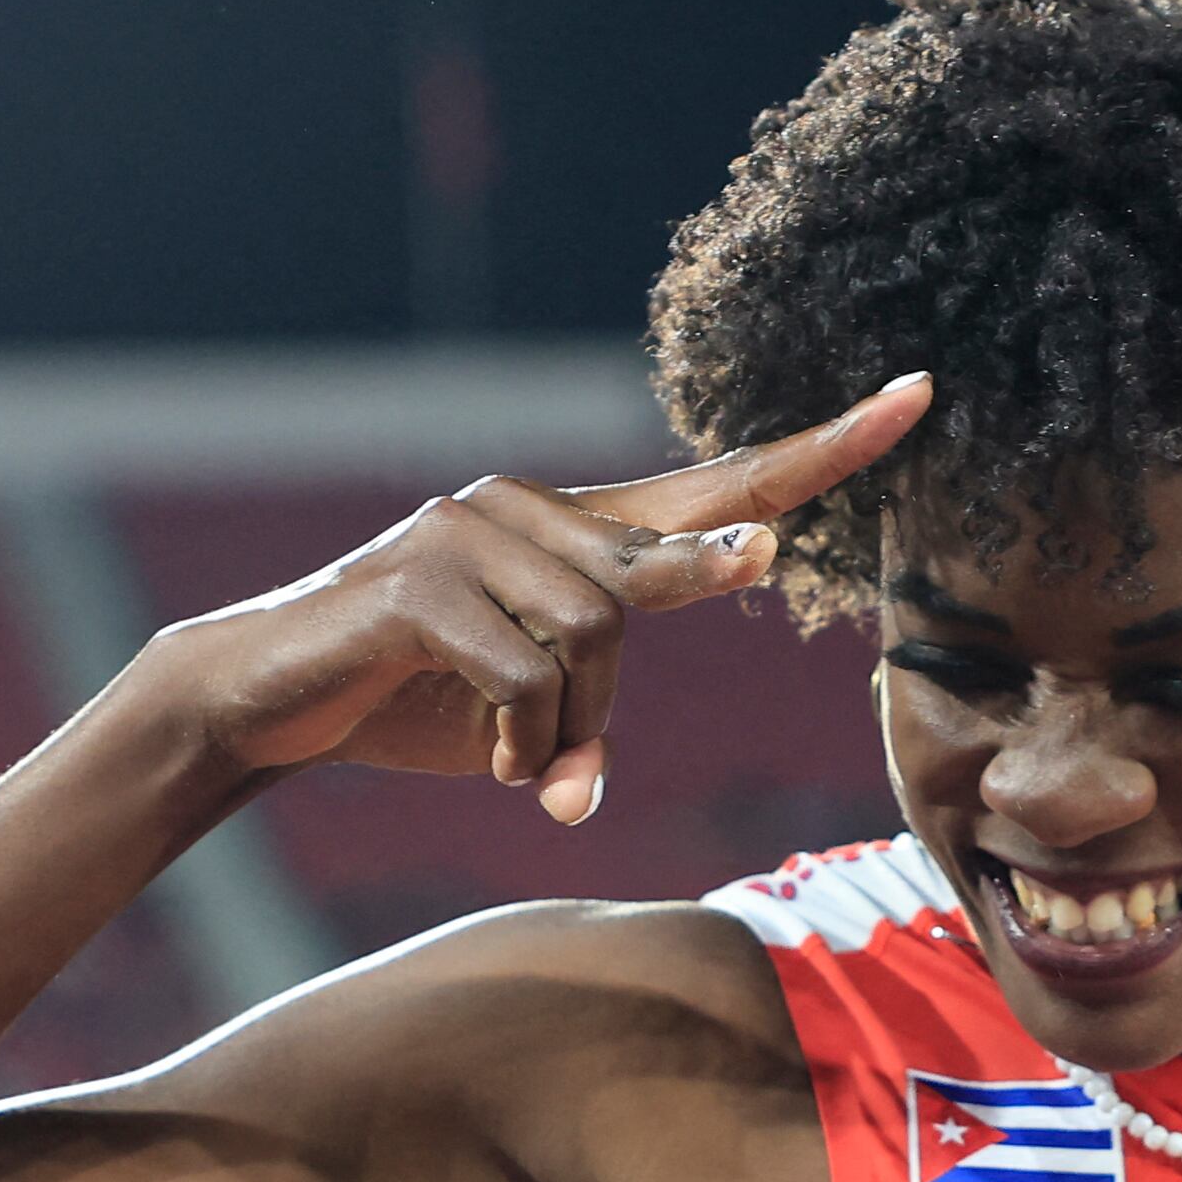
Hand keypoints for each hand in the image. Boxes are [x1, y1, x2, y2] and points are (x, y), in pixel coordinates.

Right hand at [140, 374, 929, 825]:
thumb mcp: (526, 722)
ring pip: (595, 637)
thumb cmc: (411, 705)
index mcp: (573, 535)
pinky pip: (525, 671)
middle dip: (663, 648)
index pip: (720, 484)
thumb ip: (583, 727)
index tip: (915, 397)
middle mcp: (528, 510)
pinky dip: (526, 740)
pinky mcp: (419, 579)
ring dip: (572, 732)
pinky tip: (497, 763)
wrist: (266, 702)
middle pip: (660, 580)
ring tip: (527, 765)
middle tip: (635, 701)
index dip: (821, 450)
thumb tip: (594, 784)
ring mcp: (469, 532)